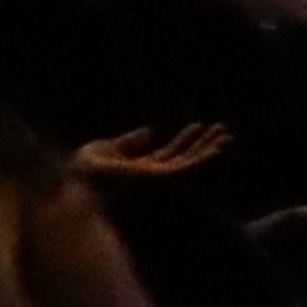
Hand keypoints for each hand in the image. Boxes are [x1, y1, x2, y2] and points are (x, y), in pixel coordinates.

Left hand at [73, 120, 233, 182]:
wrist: (79, 180)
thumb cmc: (82, 170)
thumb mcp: (105, 149)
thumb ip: (128, 142)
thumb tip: (149, 131)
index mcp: (139, 170)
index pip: (168, 155)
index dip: (183, 140)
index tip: (197, 126)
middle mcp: (152, 178)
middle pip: (184, 159)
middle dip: (202, 145)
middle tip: (221, 130)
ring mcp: (158, 180)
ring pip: (191, 164)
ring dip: (209, 149)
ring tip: (227, 134)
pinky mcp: (161, 179)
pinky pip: (189, 167)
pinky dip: (205, 157)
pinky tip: (217, 146)